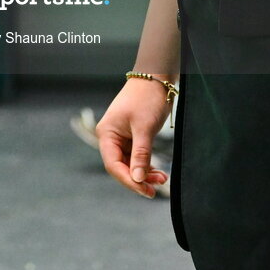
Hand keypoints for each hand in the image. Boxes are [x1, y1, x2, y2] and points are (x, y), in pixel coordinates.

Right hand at [96, 79, 172, 198]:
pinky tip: (159, 172)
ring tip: (162, 179)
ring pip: (130, 164)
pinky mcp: (131, 137)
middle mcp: (110, 137)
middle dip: (138, 179)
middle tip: (155, 189)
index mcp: (106, 133)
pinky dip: (147, 166)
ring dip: (144, 174)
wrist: (155, 78)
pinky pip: (137, 157)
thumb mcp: (144, 128)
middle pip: (121, 167)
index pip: (113, 165)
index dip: (128, 180)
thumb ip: (141, 155)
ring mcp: (121, 138)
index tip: (145, 190)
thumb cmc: (146, 98)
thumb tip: (138, 179)